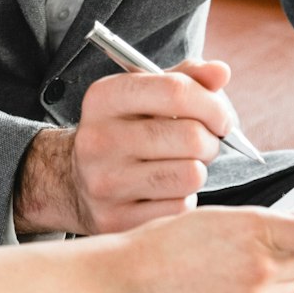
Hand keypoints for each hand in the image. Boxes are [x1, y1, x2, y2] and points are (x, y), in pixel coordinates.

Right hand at [14, 61, 234, 235]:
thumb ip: (185, 78)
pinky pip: (180, 208)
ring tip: (183, 165)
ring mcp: (105, 182)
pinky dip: (183, 199)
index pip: (175, 91)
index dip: (213, 104)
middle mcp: (99, 139)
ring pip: (191, 175)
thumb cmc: (124, 131)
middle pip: (190, 136)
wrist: (71, 181)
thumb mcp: (143, 95)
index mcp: (104, 98)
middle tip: (204, 143)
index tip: (222, 117)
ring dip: (199, 170)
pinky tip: (164, 191)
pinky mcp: (115, 220)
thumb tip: (220, 72)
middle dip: (211, 141)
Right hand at [99, 206, 293, 292]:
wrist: (128, 279)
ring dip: (272, 280)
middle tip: (259, 247)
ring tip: (228, 269)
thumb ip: (272, 220)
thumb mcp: (221, 217)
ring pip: (288, 290)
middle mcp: (263, 264)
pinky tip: (219, 292)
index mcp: (258, 227)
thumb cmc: (169, 239)